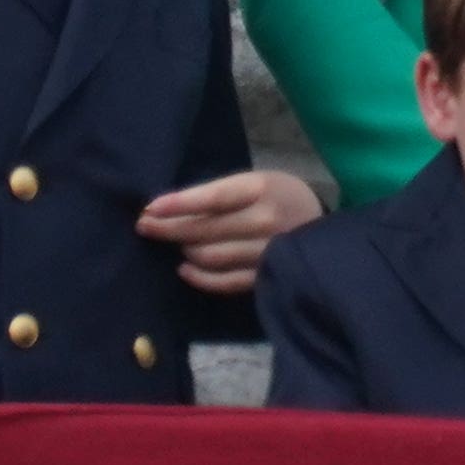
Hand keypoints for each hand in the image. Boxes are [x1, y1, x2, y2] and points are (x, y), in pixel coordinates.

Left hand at [138, 167, 323, 294]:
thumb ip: (217, 194)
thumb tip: (165, 210)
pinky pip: (224, 281)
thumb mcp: (254, 182)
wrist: (319, 223)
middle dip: (168, 228)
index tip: (149, 208)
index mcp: (262, 189)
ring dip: (185, 250)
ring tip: (176, 244)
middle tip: (145, 226)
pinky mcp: (265, 275)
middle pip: (206, 230)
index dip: (180, 204)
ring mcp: (266, 251)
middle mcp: (265, 221)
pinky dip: (199, 277)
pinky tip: (185, 269)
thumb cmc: (277, 196)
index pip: (214, 198)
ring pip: (210, 256)